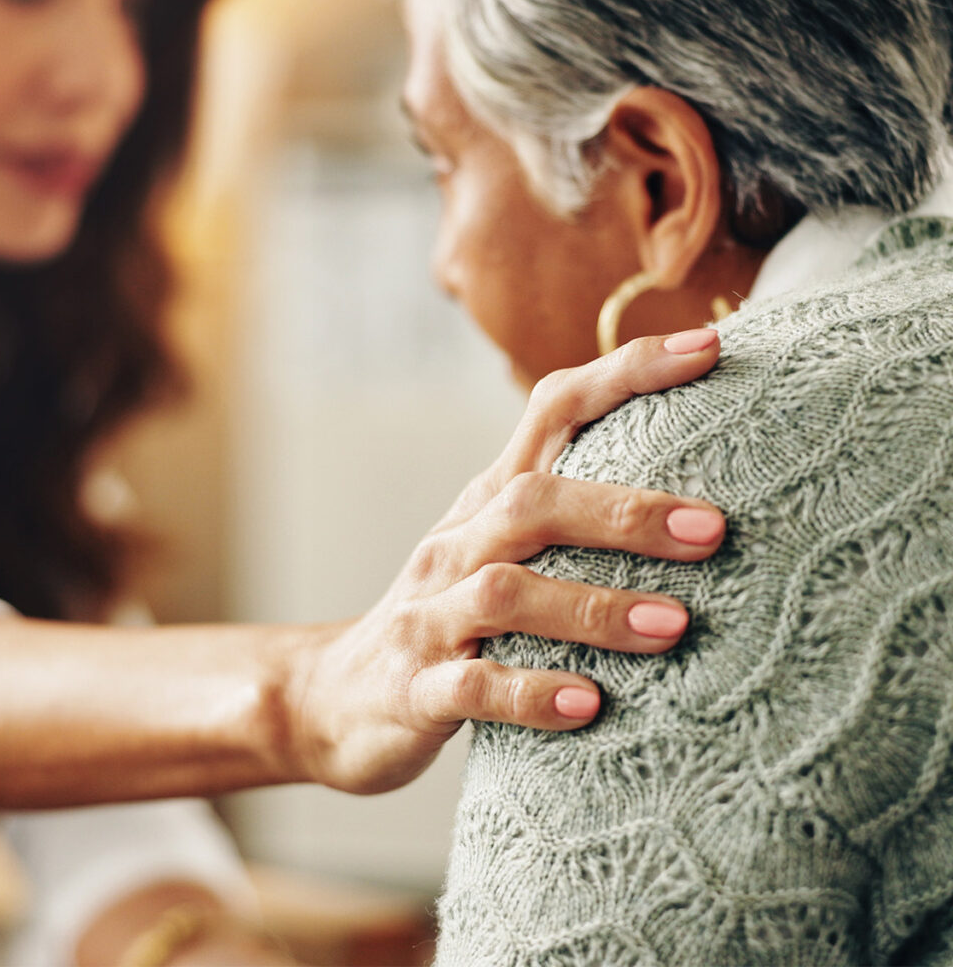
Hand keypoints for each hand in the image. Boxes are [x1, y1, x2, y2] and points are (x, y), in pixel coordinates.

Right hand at [290, 329, 726, 793]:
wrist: (342, 697)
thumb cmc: (450, 616)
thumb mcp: (499, 551)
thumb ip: (570, 517)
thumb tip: (694, 494)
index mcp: (487, 500)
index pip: (552, 409)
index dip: (624, 372)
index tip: (707, 347)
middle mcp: (456, 543)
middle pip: (530, 501)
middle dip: (622, 511)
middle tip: (712, 530)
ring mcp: (430, 614)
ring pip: (504, 592)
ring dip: (591, 608)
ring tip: (672, 625)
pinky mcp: (415, 687)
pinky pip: (474, 687)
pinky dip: (532, 693)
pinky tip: (590, 706)